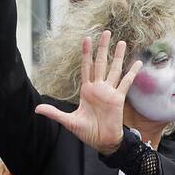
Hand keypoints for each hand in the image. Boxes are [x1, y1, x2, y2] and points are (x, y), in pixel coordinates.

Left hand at [35, 32, 141, 154]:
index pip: (86, 67)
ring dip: (118, 56)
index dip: (86, 53)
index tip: (86, 39)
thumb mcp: (68, 121)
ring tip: (121, 42)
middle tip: (106, 32)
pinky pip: (126, 83)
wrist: (102, 142)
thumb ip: (54, 113)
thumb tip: (36, 109)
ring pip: (115, 69)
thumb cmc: (87, 132)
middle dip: (102, 48)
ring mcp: (110, 92)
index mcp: (87, 90)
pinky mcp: (119, 98)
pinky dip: (132, 73)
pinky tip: (137, 62)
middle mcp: (99, 88)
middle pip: (101, 63)